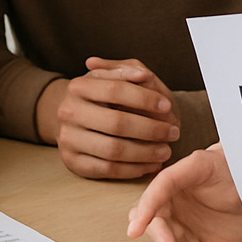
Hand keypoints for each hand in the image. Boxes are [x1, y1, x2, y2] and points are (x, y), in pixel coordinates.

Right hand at [38, 57, 180, 179]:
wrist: (75, 120)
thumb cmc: (102, 96)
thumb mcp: (114, 77)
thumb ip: (129, 71)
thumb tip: (142, 75)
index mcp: (78, 86)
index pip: (115, 90)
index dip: (144, 98)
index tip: (167, 106)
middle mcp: (68, 112)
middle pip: (116, 123)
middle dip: (151, 129)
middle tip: (174, 132)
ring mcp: (68, 139)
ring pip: (113, 150)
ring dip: (146, 152)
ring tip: (166, 150)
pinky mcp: (73, 163)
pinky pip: (108, 170)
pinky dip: (134, 169)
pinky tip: (152, 164)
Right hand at [126, 145, 241, 241]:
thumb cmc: (229, 167)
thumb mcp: (200, 163)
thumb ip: (170, 178)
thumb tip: (148, 200)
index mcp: (169, 190)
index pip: (150, 204)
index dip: (142, 216)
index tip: (134, 231)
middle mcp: (176, 213)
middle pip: (160, 232)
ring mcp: (191, 233)